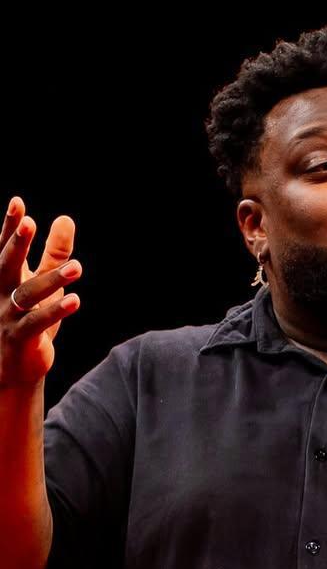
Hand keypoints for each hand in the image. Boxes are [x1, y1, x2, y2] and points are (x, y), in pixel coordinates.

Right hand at [0, 196, 80, 390]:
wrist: (14, 366)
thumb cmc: (28, 317)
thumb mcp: (43, 282)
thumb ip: (54, 253)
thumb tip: (65, 219)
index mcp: (6, 277)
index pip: (5, 248)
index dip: (9, 226)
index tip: (17, 202)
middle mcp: (1, 293)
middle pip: (7, 265)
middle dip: (17, 244)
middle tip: (29, 223)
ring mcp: (8, 316)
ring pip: (28, 294)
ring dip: (52, 280)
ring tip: (77, 267)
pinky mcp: (20, 338)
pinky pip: (37, 323)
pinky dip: (56, 311)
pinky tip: (76, 300)